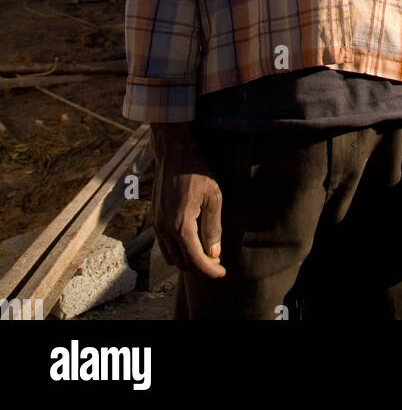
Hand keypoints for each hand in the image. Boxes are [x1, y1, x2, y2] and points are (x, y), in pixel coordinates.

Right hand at [151, 125, 225, 279]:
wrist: (173, 152)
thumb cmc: (196, 171)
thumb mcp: (213, 196)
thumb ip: (213, 227)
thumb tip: (214, 253)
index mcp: (180, 225)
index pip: (195, 260)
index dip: (210, 271)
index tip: (223, 273)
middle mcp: (164, 229)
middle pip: (182, 263)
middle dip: (200, 266)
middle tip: (217, 260)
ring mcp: (156, 224)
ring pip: (170, 257)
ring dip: (187, 259)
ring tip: (206, 251)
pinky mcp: (153, 219)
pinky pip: (164, 245)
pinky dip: (177, 249)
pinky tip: (191, 240)